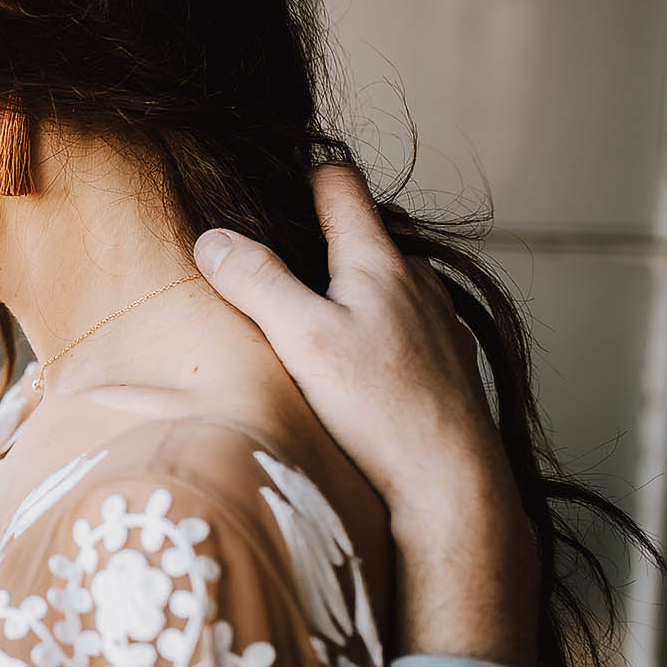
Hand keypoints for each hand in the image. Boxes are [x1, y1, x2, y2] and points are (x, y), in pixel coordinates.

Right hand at [193, 164, 537, 666]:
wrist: (453, 486)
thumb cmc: (380, 411)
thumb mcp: (300, 339)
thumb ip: (255, 282)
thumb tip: (213, 238)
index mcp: (378, 262)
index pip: (340, 184)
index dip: (303, 180)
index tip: (272, 196)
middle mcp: (416, 283)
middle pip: (360, 239)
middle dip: (316, 250)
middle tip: (270, 282)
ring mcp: (437, 325)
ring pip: (383, 290)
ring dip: (347, 301)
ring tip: (308, 339)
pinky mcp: (446, 369)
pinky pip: (402, 333)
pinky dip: (373, 341)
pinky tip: (352, 384)